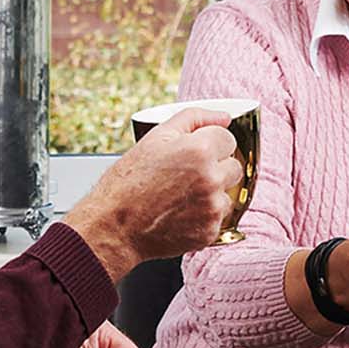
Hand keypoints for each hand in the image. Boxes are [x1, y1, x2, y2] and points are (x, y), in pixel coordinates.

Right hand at [64, 107, 242, 279]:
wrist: (114, 226)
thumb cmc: (128, 182)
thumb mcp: (156, 137)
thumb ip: (194, 118)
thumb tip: (224, 116)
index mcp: (200, 150)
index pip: (228, 139)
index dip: (208, 144)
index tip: (191, 155)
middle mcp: (211, 179)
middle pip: (233, 166)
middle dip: (215, 167)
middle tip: (185, 176)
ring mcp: (212, 207)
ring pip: (227, 193)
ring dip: (211, 193)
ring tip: (181, 196)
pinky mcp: (210, 231)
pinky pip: (218, 217)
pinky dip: (204, 215)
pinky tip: (180, 213)